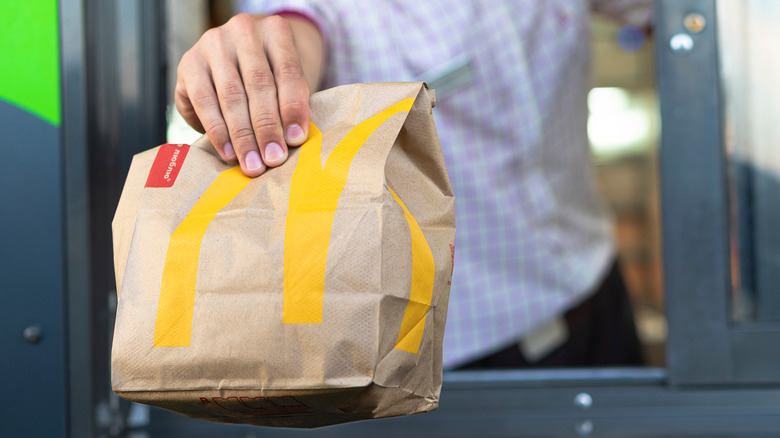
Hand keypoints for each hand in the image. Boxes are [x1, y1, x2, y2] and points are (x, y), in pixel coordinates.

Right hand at [175, 13, 323, 176]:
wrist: (236, 60)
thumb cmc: (270, 77)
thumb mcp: (285, 83)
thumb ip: (291, 105)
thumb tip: (291, 141)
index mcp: (276, 31)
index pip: (288, 71)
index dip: (293, 108)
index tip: (296, 140)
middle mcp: (243, 31)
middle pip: (258, 84)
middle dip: (267, 127)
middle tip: (273, 159)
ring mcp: (213, 44)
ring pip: (231, 95)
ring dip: (242, 135)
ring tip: (252, 164)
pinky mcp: (190, 63)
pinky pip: (204, 101)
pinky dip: (217, 131)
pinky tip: (228, 153)